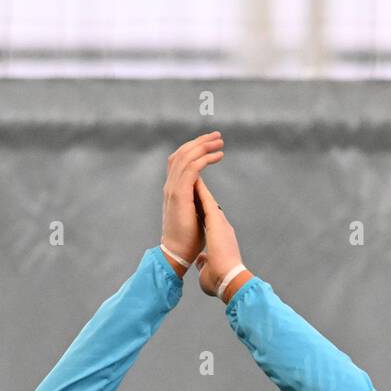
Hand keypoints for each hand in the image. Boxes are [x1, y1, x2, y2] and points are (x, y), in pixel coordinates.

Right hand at [161, 132, 223, 267]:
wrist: (178, 254)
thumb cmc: (188, 240)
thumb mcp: (194, 214)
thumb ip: (197, 201)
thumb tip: (204, 196)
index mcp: (174, 189)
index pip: (180, 160)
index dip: (194, 148)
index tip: (211, 144)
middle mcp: (171, 186)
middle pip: (182, 153)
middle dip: (200, 141)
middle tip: (217, 136)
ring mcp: (173, 189)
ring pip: (186, 156)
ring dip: (204, 146)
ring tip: (219, 142)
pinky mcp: (179, 195)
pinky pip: (191, 168)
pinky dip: (205, 158)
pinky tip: (217, 156)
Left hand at [192, 176, 244, 296]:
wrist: (229, 280)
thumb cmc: (219, 279)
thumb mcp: (208, 268)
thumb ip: (204, 261)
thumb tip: (201, 261)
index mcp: (218, 236)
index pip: (207, 216)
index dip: (199, 205)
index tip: (192, 199)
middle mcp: (220, 225)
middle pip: (207, 203)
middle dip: (199, 192)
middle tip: (192, 180)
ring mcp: (219, 222)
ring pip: (206, 198)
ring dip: (199, 186)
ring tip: (193, 173)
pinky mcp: (216, 221)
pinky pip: (205, 199)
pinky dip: (199, 189)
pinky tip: (194, 178)